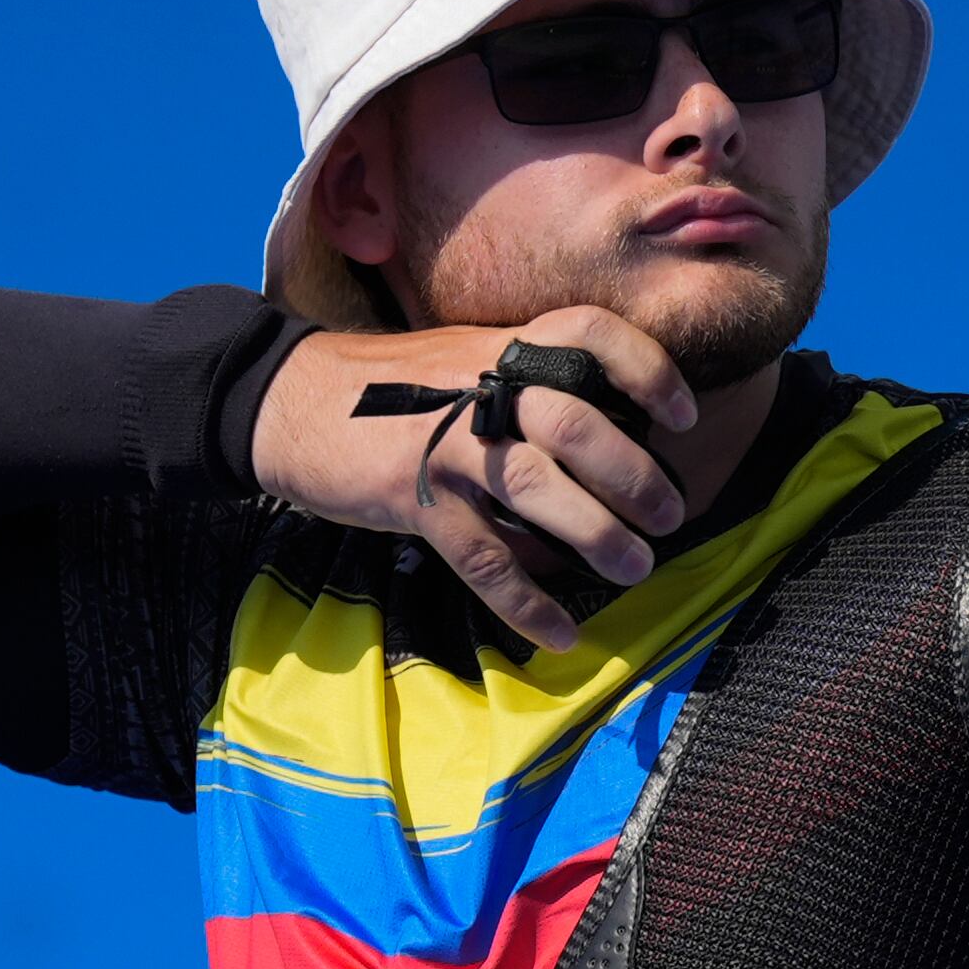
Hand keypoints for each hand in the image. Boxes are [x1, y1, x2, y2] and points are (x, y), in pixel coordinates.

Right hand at [251, 306, 698, 650]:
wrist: (286, 398)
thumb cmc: (399, 388)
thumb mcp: (470, 360)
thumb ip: (535, 388)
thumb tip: (621, 446)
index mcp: (505, 347)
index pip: (592, 335)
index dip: (647, 371)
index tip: (682, 416)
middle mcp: (481, 388)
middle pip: (576, 425)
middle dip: (634, 477)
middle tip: (668, 516)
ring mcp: (447, 444)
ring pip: (537, 490)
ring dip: (597, 536)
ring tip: (635, 568)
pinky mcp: (414, 498)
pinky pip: (482, 559)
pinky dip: (527, 603)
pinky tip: (561, 633)